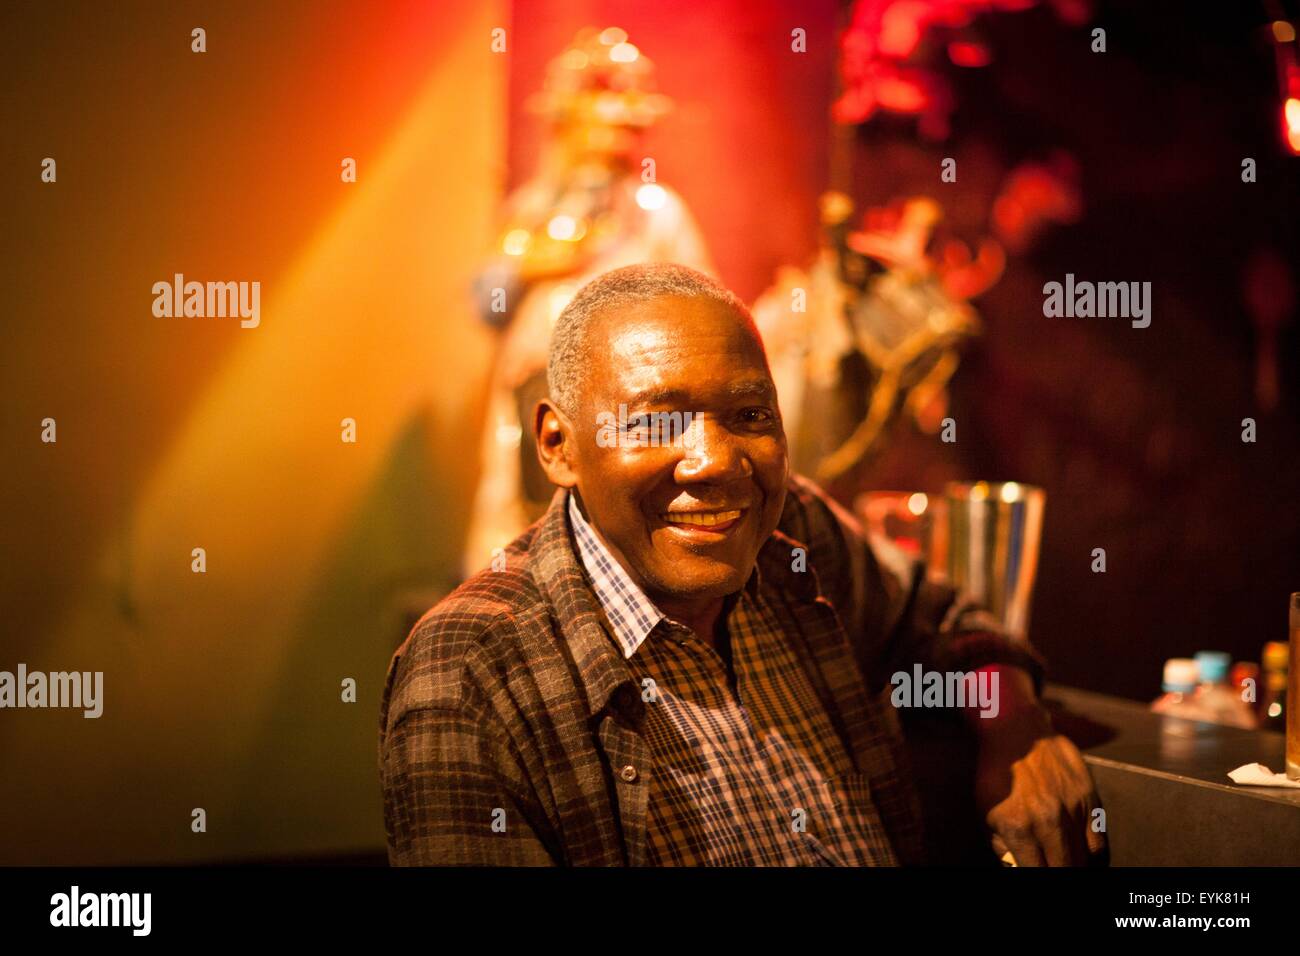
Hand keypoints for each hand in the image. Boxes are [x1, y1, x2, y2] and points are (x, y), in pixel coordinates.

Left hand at [973, 709, 1105, 865]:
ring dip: (1077, 866)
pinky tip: (1084, 856)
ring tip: (1069, 864)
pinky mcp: (1088, 796)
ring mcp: (1071, 808)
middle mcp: (1047, 821)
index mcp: (1018, 827)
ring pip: (1085, 858)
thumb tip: (1018, 867)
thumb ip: (1002, 846)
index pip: (1037, 874)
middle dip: (1060, 872)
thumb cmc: (996, 774)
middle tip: (1054, 868)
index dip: (1039, 877)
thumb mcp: (986, 811)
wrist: (1016, 731)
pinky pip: (1099, 839)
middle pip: (1065, 869)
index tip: (1038, 871)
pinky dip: (1093, 854)